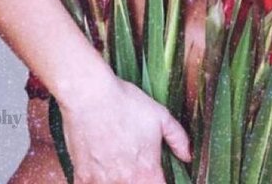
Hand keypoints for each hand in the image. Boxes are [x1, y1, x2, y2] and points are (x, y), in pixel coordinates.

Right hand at [57, 70, 191, 183]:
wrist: (89, 96)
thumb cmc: (125, 103)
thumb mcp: (160, 116)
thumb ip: (178, 139)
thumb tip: (188, 156)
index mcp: (147, 172)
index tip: (156, 176)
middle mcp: (125, 182)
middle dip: (139, 180)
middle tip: (135, 166)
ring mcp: (102, 182)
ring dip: (118, 180)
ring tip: (118, 164)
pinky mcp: (82, 178)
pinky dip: (98, 180)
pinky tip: (101, 169)